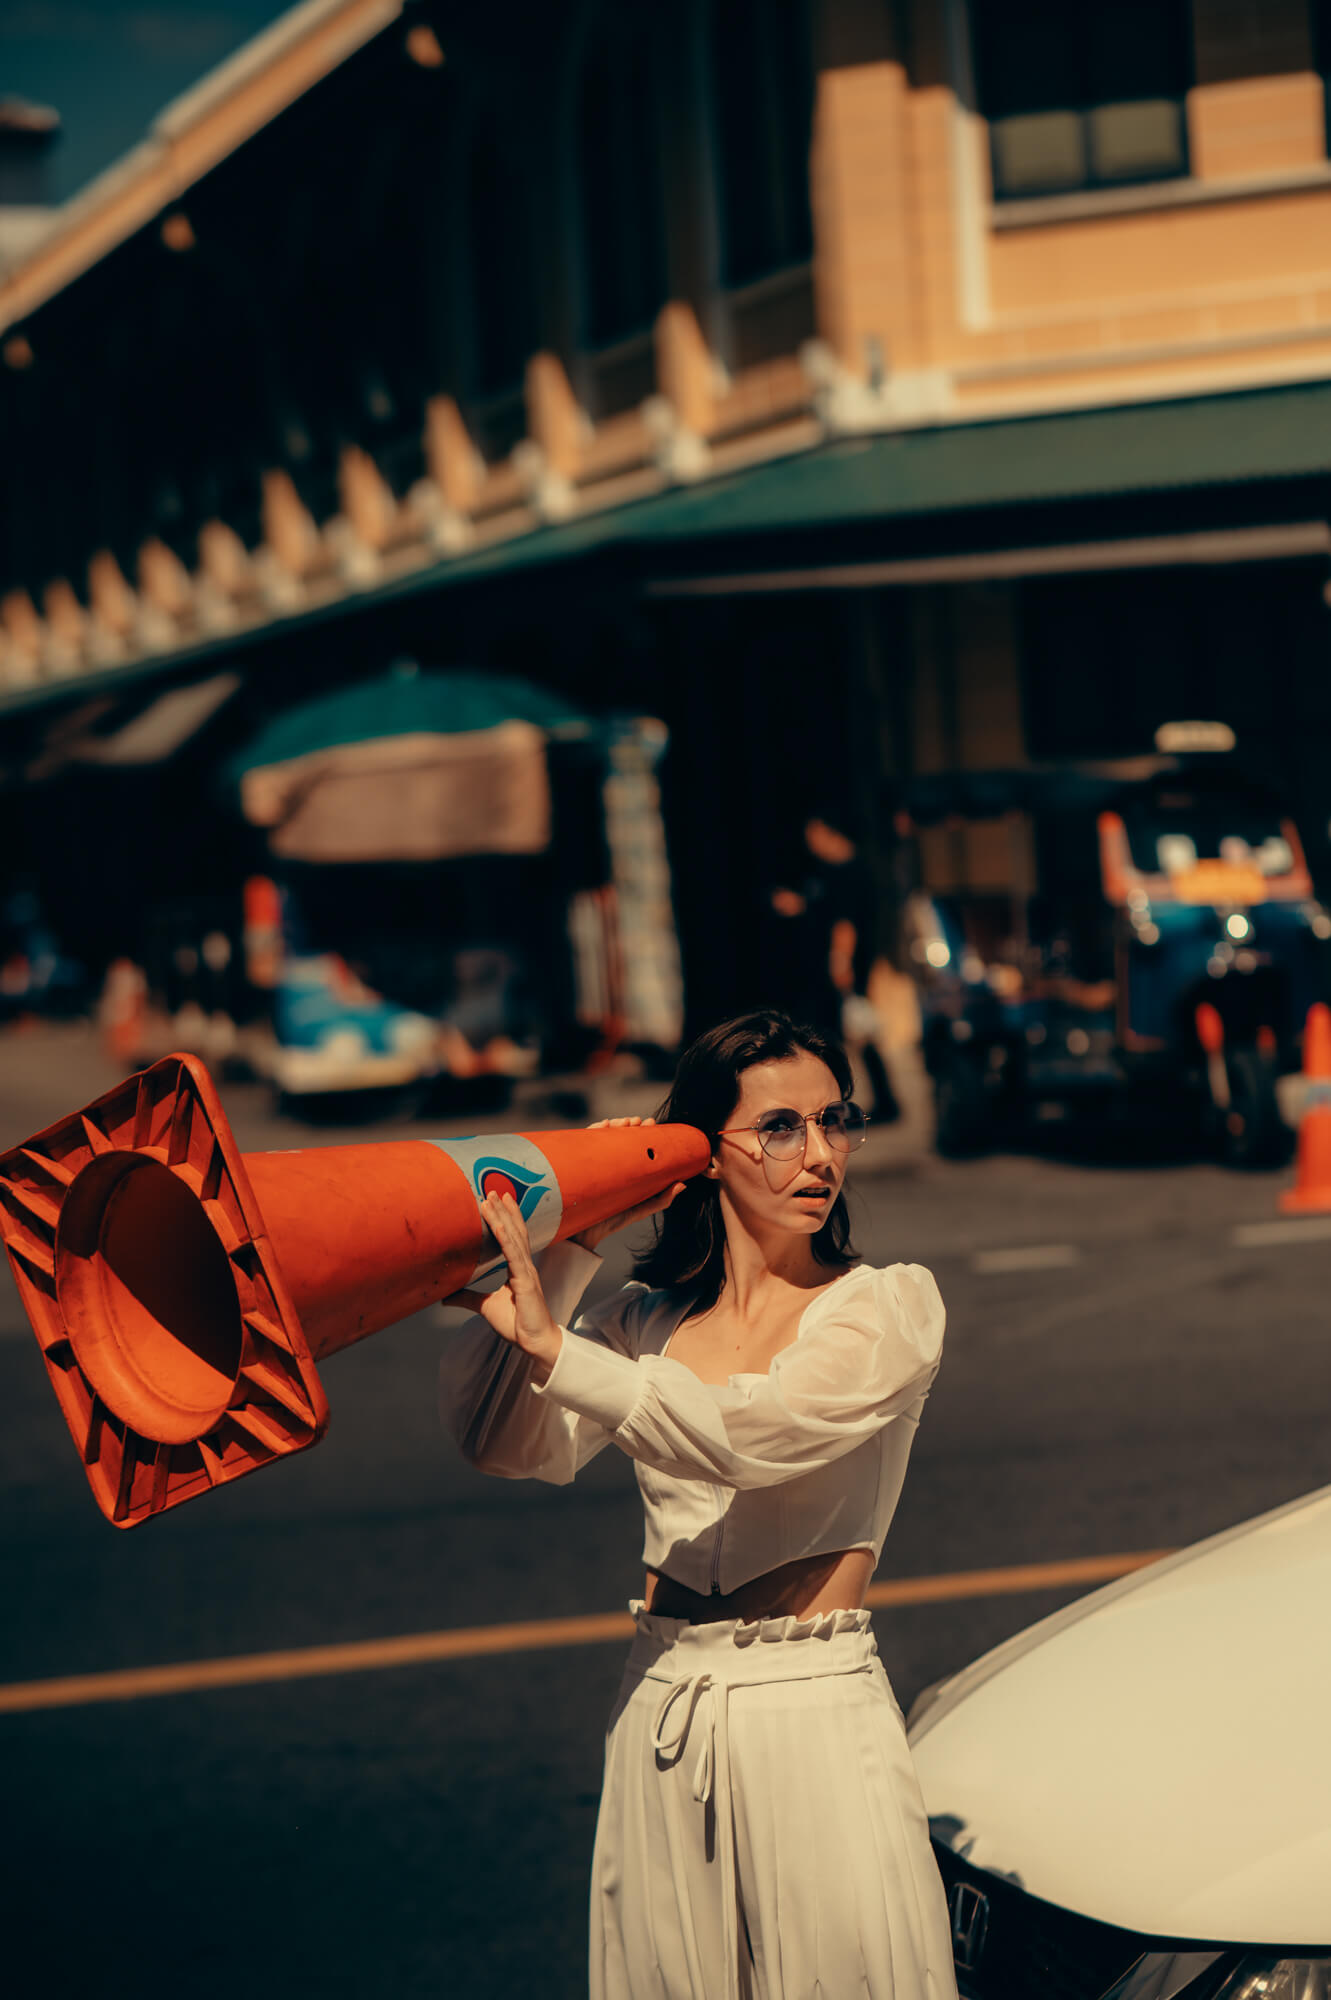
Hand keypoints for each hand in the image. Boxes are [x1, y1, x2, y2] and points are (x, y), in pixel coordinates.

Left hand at [449, 1193, 561, 1378]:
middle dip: (503, 1210)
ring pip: (513, 1238)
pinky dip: (506, 1239)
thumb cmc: (517, 1324)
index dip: (507, 1217)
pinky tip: (499, 1225)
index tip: (498, 1199)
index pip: (513, 1237)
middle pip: (514, 1231)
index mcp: (519, 1269)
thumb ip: (469, 1297)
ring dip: (502, 1216)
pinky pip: (514, 1257)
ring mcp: (526, 1272)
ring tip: (493, 1198)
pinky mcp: (525, 1283)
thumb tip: (445, 1295)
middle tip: (492, 1190)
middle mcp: (525, 1266)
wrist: (534, 1342)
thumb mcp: (486, 1307)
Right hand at [572, 1115, 685, 1251]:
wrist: (584, 1234)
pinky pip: (584, 1142)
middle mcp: (609, 1164)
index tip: (651, 1124)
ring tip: (626, 1122)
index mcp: (624, 1170)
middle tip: (639, 1122)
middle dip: (629, 1125)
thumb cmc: (611, 1221)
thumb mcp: (640, 1208)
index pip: (634, 1145)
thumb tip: (683, 1184)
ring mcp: (593, 1163)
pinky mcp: (578, 1164)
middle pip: (619, 1137)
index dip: (643, 1132)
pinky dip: (593, 1130)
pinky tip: (604, 1125)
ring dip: (615, 1124)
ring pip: (603, 1136)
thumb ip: (661, 1199)